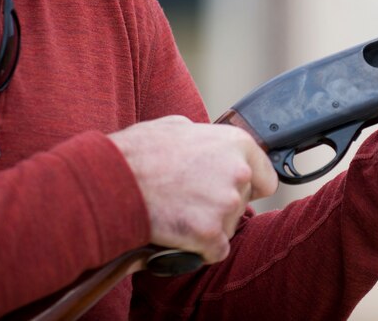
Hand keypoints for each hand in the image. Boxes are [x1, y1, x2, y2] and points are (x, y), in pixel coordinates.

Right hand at [109, 116, 277, 264]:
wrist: (112, 181)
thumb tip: (208, 143)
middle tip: (189, 200)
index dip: (247, 185)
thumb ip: (204, 137)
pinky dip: (198, 249)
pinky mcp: (211, 234)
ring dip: (208, 226)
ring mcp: (226, 204)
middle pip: (242, 203)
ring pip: (228, 227)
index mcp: (236, 143)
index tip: (229, 190)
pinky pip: (215, 251)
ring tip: (178, 213)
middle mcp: (238, 172)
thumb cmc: (139, 152)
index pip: (265, 177)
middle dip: (219, 205)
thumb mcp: (177, 126)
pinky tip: (178, 235)